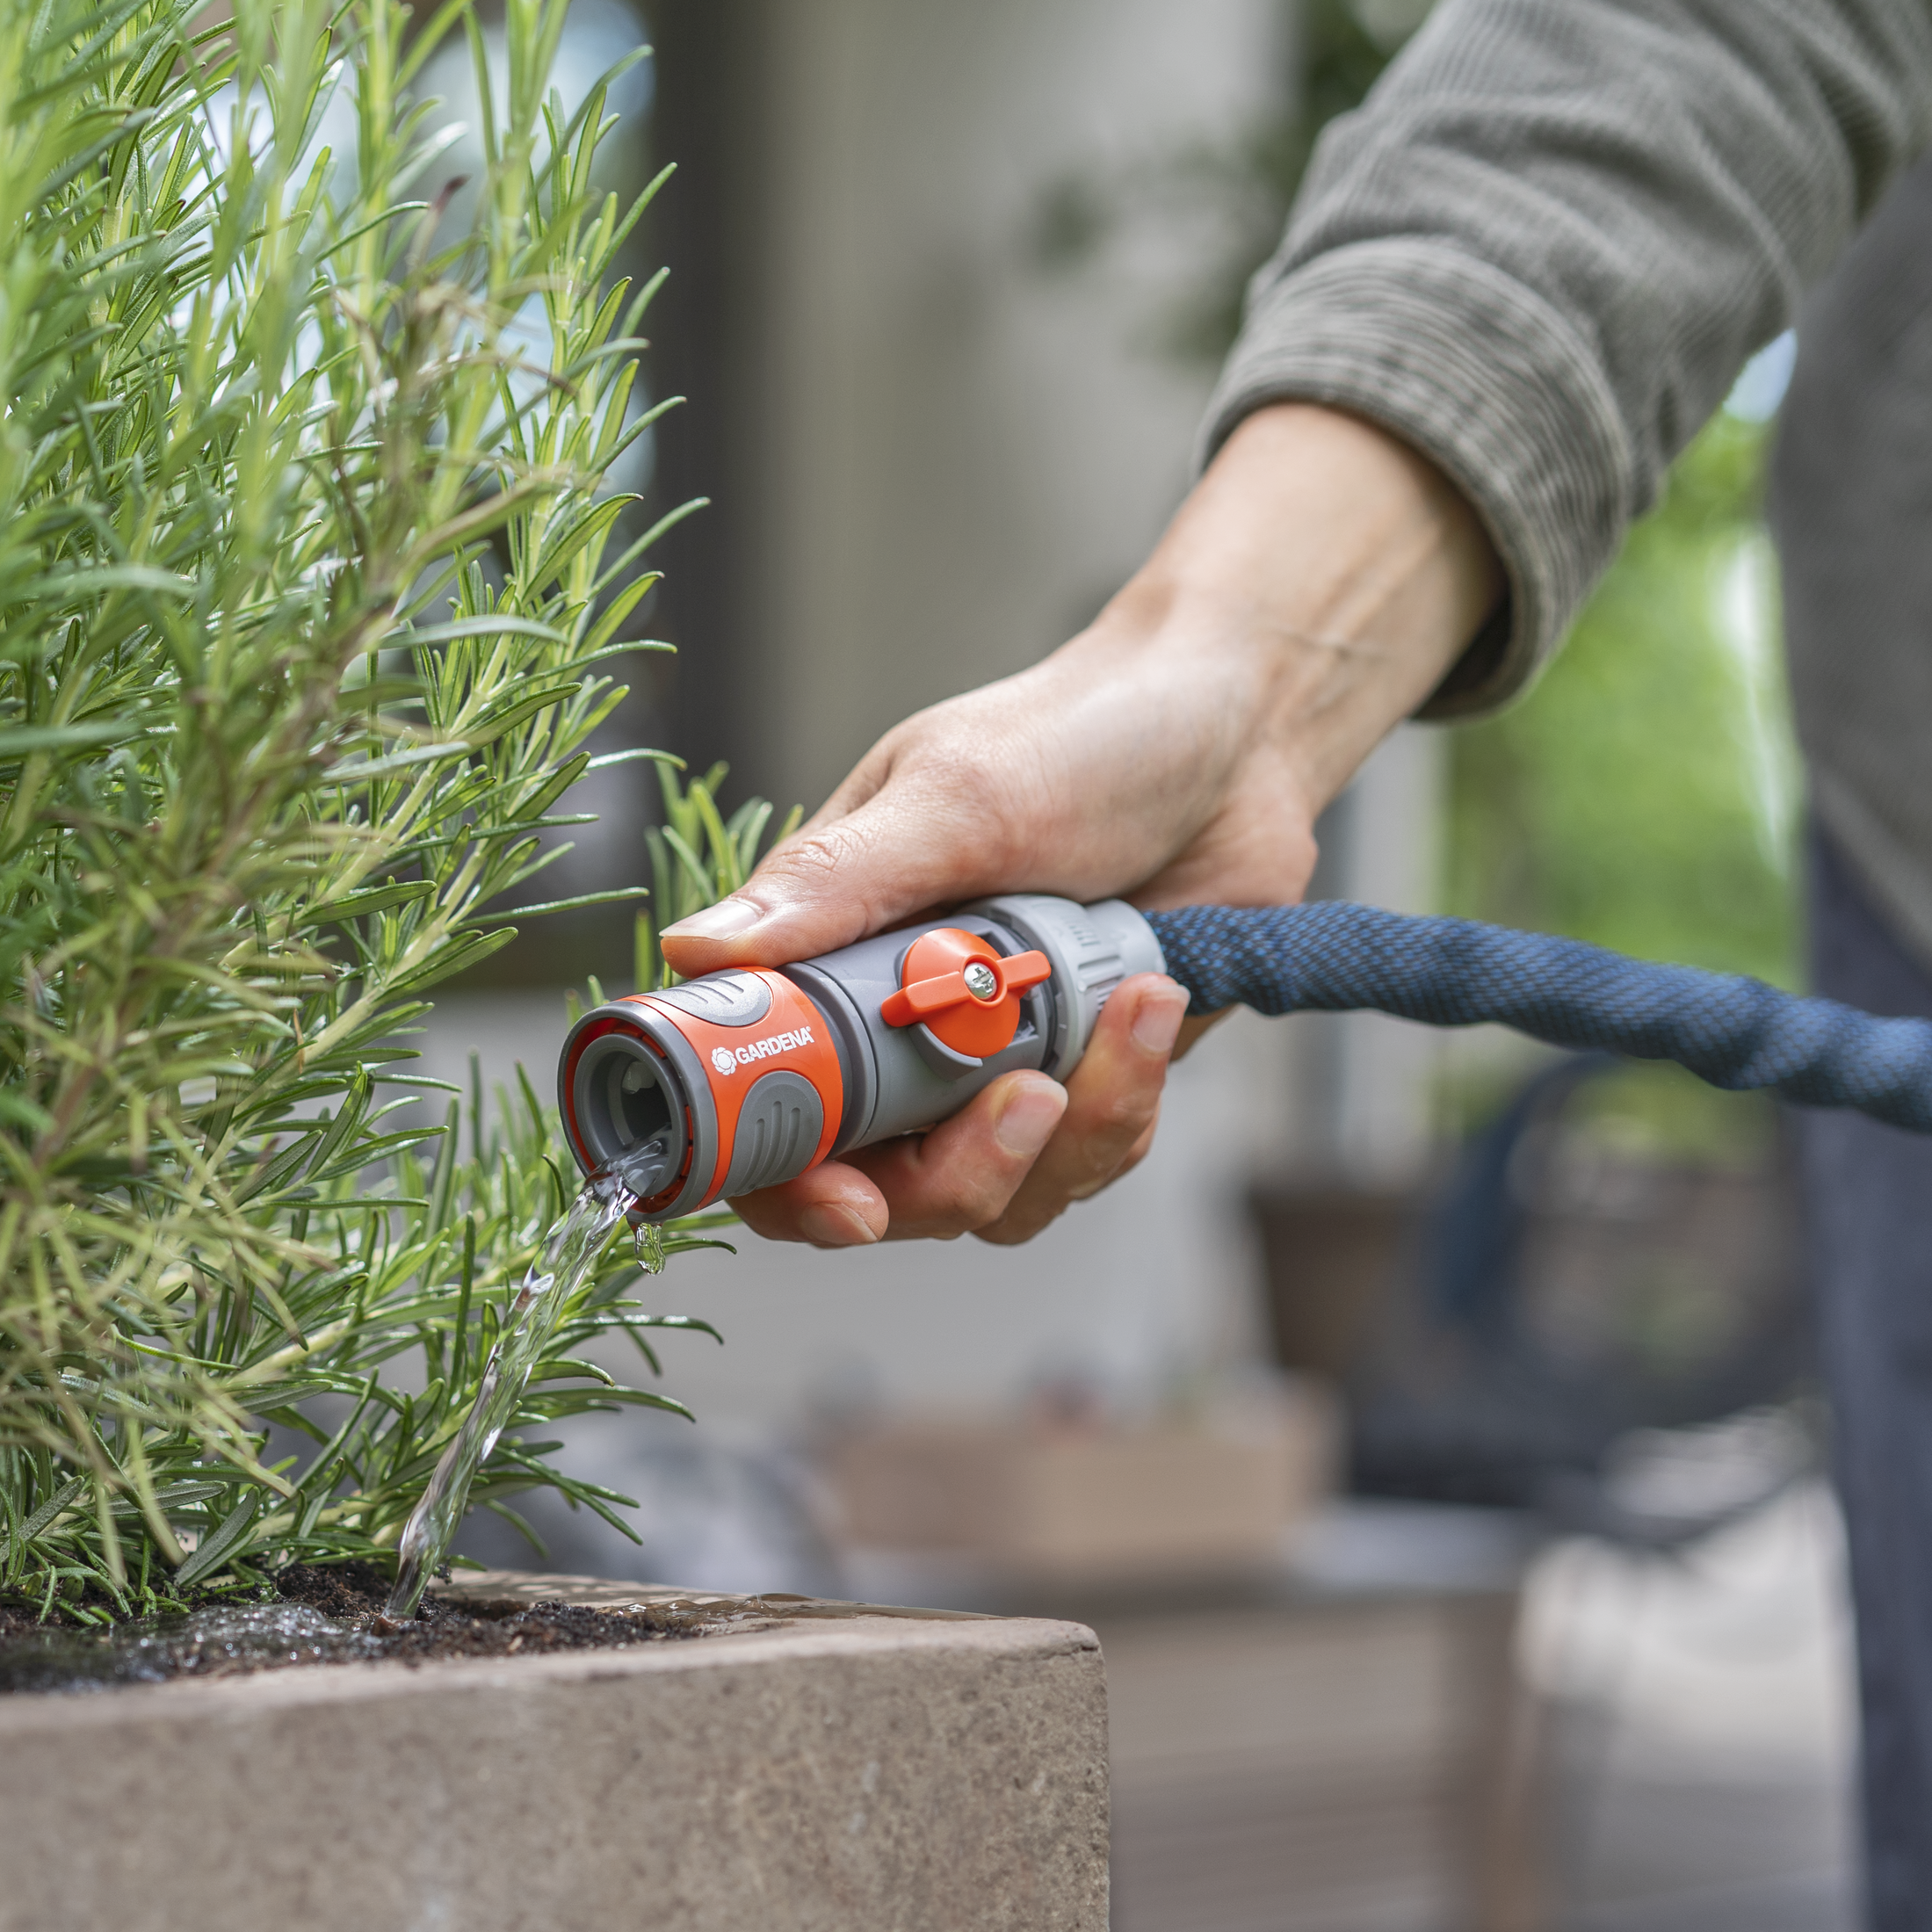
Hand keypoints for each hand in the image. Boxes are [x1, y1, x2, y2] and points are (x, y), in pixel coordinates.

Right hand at [662, 403, 1500, 1247]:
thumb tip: (695, 954)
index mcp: (824, 956)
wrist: (1236, 735)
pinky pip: (1085, 1158)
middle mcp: (892, 1029)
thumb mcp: (953, 798)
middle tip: (1022, 1108)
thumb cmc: (1078, 735)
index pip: (753, 1106)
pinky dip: (1127, 1099)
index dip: (776, 1176)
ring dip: (1063, 1136)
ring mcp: (987, 1066)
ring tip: (1124, 1015)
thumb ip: (832, 886)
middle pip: (872, 1187)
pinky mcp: (1082, 1081)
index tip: (844, 1194)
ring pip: (989, 1196)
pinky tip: (1154, 1003)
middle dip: (950, 1178)